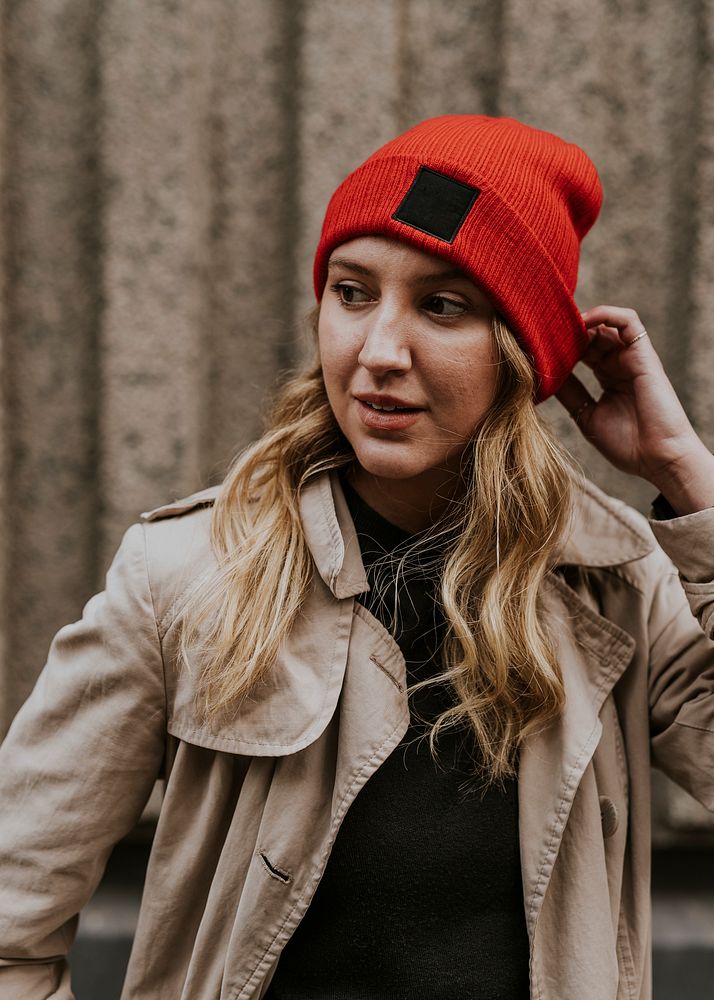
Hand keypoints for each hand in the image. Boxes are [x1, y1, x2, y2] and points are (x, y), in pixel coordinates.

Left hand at [555, 305, 713, 513]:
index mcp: (608, 378)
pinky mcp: (644, 355)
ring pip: (606, 324)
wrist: (658, 460)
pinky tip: (584, 321)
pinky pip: (629, 321)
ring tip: (560, 327)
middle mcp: (619, 364)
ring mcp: (632, 358)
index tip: (536, 346)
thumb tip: (543, 376)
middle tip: (542, 333)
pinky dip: (607, 314)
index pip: (582, 350)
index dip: (561, 345)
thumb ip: (569, 393)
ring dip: (582, 322)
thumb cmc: (627, 445)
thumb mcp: (587, 416)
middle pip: (591, 335)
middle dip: (566, 332)